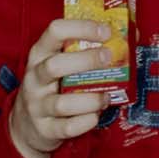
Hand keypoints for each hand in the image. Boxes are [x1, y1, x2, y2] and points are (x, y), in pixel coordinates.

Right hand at [6, 15, 119, 157]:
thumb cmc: (53, 86)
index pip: (55, 31)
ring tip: (106, 96)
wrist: (26, 126)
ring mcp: (37, 106)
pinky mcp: (44, 130)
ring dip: (91, 99)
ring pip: (62, 103)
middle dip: (86, 61)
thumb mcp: (61, 62)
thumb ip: (88, 48)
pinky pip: (67, 128)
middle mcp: (34, 78)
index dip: (82, 27)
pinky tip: (96, 116)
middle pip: (55, 66)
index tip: (106, 31)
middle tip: (109, 58)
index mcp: (40, 54)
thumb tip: (131, 33)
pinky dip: (86, 122)